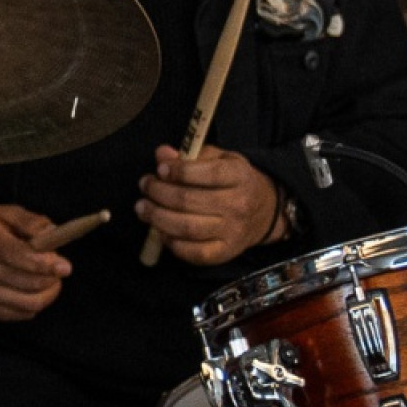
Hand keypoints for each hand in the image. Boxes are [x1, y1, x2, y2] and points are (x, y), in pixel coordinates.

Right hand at [0, 205, 69, 321]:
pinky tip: (33, 291)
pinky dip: (33, 305)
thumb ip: (29, 221)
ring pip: (26, 304)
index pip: (18, 256)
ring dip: (47, 294)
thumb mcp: (1, 212)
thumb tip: (54, 235)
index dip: (46, 264)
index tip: (65, 266)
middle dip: (51, 278)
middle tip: (58, 269)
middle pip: (26, 283)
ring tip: (50, 281)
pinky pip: (18, 315)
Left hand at [138, 143, 282, 266]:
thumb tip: (162, 154)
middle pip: (189, 201)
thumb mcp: (219, 159)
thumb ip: (190, 155)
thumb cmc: (233, 181)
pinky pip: (193, 253)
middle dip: (159, 192)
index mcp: (239, 176)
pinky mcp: (225, 253)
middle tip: (145, 185)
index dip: (178, 171)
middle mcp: (238, 205)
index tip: (160, 169)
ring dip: (157, 217)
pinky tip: (160, 230)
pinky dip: (171, 243)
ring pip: (187, 228)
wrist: (264, 212)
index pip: (208, 173)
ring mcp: (233, 232)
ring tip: (142, 207)